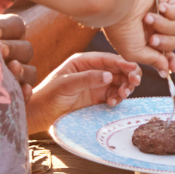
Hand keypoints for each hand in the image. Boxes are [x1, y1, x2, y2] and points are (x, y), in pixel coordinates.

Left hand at [0, 11, 37, 93]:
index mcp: (1, 34)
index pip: (16, 26)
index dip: (8, 28)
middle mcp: (11, 54)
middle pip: (25, 49)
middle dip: (13, 49)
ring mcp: (14, 76)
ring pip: (30, 72)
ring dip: (21, 70)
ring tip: (10, 69)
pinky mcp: (10, 96)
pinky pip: (24, 96)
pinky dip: (25, 93)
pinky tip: (23, 90)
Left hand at [25, 52, 141, 130]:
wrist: (40, 114)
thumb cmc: (49, 95)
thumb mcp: (66, 85)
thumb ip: (88, 79)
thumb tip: (109, 76)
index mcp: (84, 61)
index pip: (107, 59)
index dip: (122, 63)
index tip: (133, 69)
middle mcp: (93, 70)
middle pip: (118, 69)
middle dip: (128, 75)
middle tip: (134, 83)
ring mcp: (96, 84)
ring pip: (119, 82)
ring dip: (125, 87)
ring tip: (122, 95)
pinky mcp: (98, 98)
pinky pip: (114, 95)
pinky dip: (118, 98)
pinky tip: (113, 103)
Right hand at [103, 0, 174, 74]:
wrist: (118, 5)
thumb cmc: (121, 29)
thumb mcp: (134, 53)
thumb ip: (153, 60)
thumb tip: (165, 70)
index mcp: (144, 39)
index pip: (164, 52)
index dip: (171, 60)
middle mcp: (152, 27)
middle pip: (173, 42)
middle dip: (165, 44)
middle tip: (153, 39)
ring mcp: (158, 12)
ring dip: (164, 26)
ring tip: (148, 19)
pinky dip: (170, 12)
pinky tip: (159, 8)